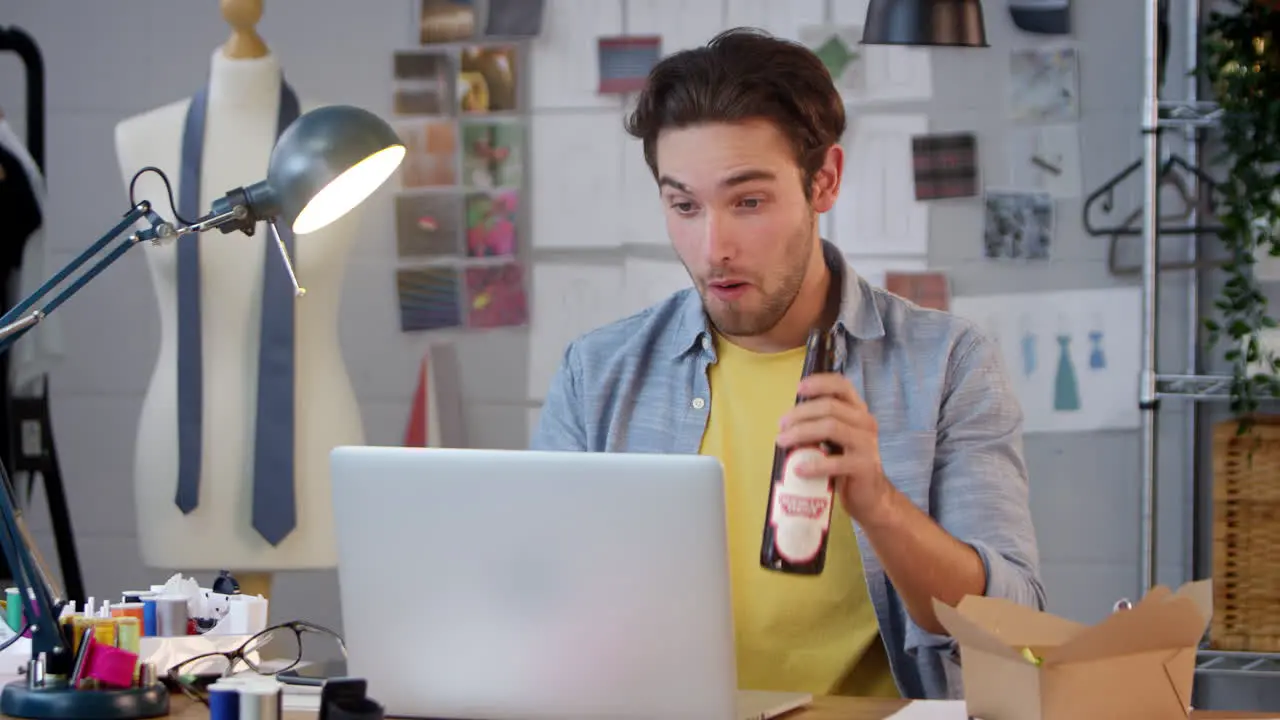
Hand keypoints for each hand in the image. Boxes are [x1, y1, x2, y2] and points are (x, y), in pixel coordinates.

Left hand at [775, 372, 896, 524]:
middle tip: (781, 426)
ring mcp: (866, 444)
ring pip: (831, 427)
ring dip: (802, 432)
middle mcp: (865, 422)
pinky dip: (813, 465)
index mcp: (857, 411)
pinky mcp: (863, 466)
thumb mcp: (834, 440)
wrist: (869, 496)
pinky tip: (798, 469)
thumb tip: (787, 422)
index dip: (820, 382)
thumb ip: (818, 426)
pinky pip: (835, 462)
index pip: (842, 385)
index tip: (799, 388)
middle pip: (829, 406)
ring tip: (783, 442)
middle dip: (800, 413)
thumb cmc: (845, 464)